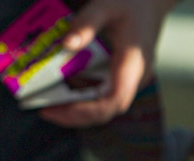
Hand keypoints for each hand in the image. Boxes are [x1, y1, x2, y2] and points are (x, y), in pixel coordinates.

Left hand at [39, 0, 176, 127]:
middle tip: (45, 110)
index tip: (56, 109)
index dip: (85, 111)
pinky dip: (79, 99)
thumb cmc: (131, 2)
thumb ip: (87, 23)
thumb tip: (67, 45)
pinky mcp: (121, 80)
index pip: (113, 101)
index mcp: (134, 64)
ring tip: (47, 104)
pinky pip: (100, 97)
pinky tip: (60, 92)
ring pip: (101, 108)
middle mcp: (134, 78)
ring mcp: (128, 82)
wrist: (150, 1)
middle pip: (105, 111)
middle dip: (72, 115)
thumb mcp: (106, 5)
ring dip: (73, 110)